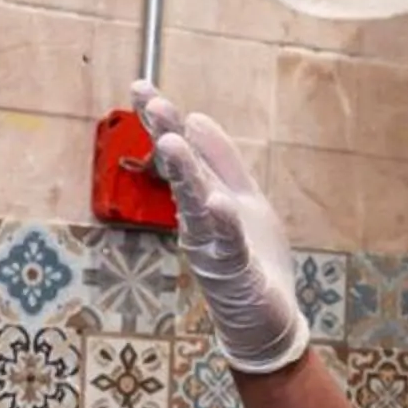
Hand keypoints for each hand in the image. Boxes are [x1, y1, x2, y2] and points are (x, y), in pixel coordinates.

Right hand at [134, 81, 309, 374]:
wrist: (266, 320)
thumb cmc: (253, 259)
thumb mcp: (243, 198)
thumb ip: (221, 161)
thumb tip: (197, 118)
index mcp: (204, 197)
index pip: (181, 153)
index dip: (162, 121)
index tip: (141, 87)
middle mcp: (200, 219)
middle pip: (182, 173)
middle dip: (167, 138)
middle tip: (151, 105)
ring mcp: (213, 246)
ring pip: (196, 205)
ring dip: (185, 175)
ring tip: (171, 144)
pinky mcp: (234, 273)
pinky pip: (228, 245)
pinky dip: (223, 224)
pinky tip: (218, 203)